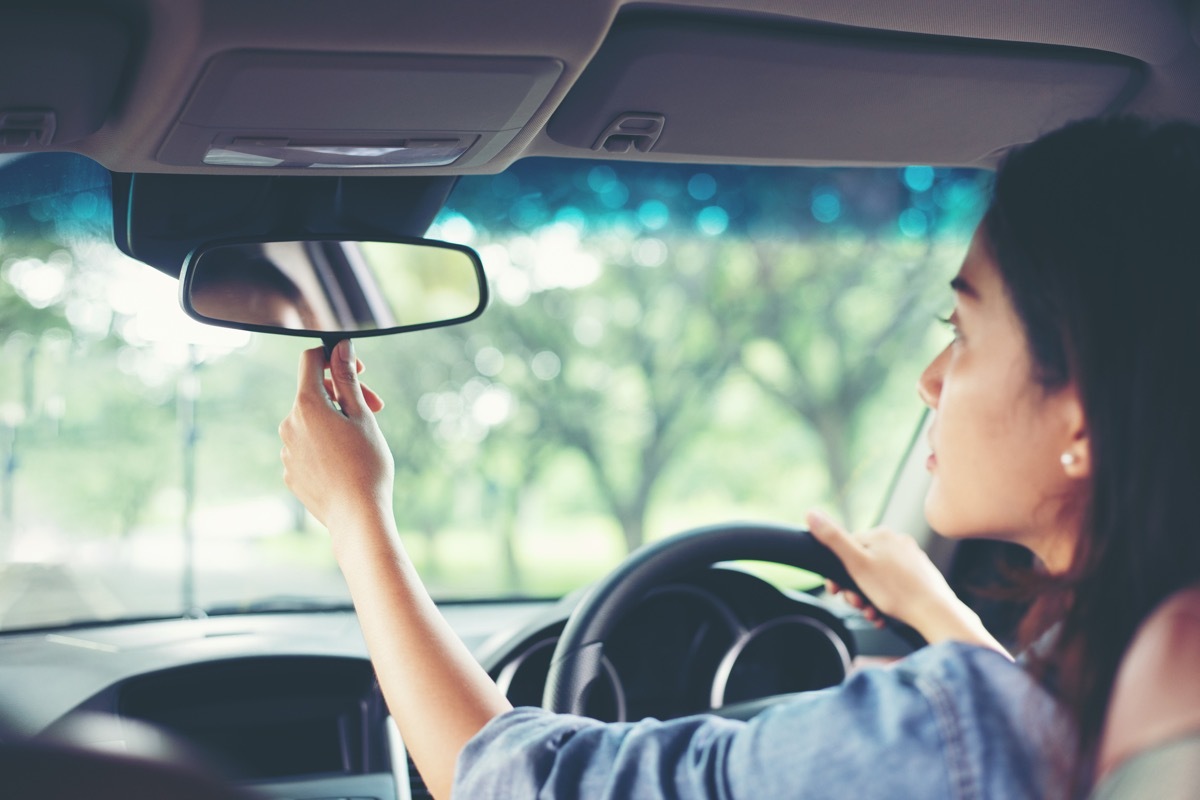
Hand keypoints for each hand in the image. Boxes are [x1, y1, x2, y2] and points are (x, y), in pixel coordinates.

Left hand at [279, 340, 393, 532]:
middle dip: (344, 394)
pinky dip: (327, 446)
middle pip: (314, 393)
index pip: (310, 361)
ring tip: (363, 441)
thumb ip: (347, 378)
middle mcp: (289, 425)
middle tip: (377, 409)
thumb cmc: (366, 464)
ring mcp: (287, 451)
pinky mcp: (291, 473)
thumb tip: (341, 346)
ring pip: (312, 423)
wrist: (357, 517)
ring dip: (336, 421)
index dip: (335, 357)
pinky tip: (348, 462)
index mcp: (306, 406)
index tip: (359, 370)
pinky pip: (308, 448)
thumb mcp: (362, 416)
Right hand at [807, 510, 1009, 656]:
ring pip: (877, 579)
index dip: (838, 572)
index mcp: (880, 535)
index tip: (836, 591)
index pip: (846, 548)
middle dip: (854, 589)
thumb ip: (833, 538)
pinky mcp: (920, 575)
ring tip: (872, 613)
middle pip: (862, 565)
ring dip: (868, 598)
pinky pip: (894, 586)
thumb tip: (811, 513)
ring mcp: (910, 558)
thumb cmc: (895, 590)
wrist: (934, 612)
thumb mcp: (856, 564)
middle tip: (858, 606)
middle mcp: (897, 541)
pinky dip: (885, 600)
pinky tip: (884, 614)